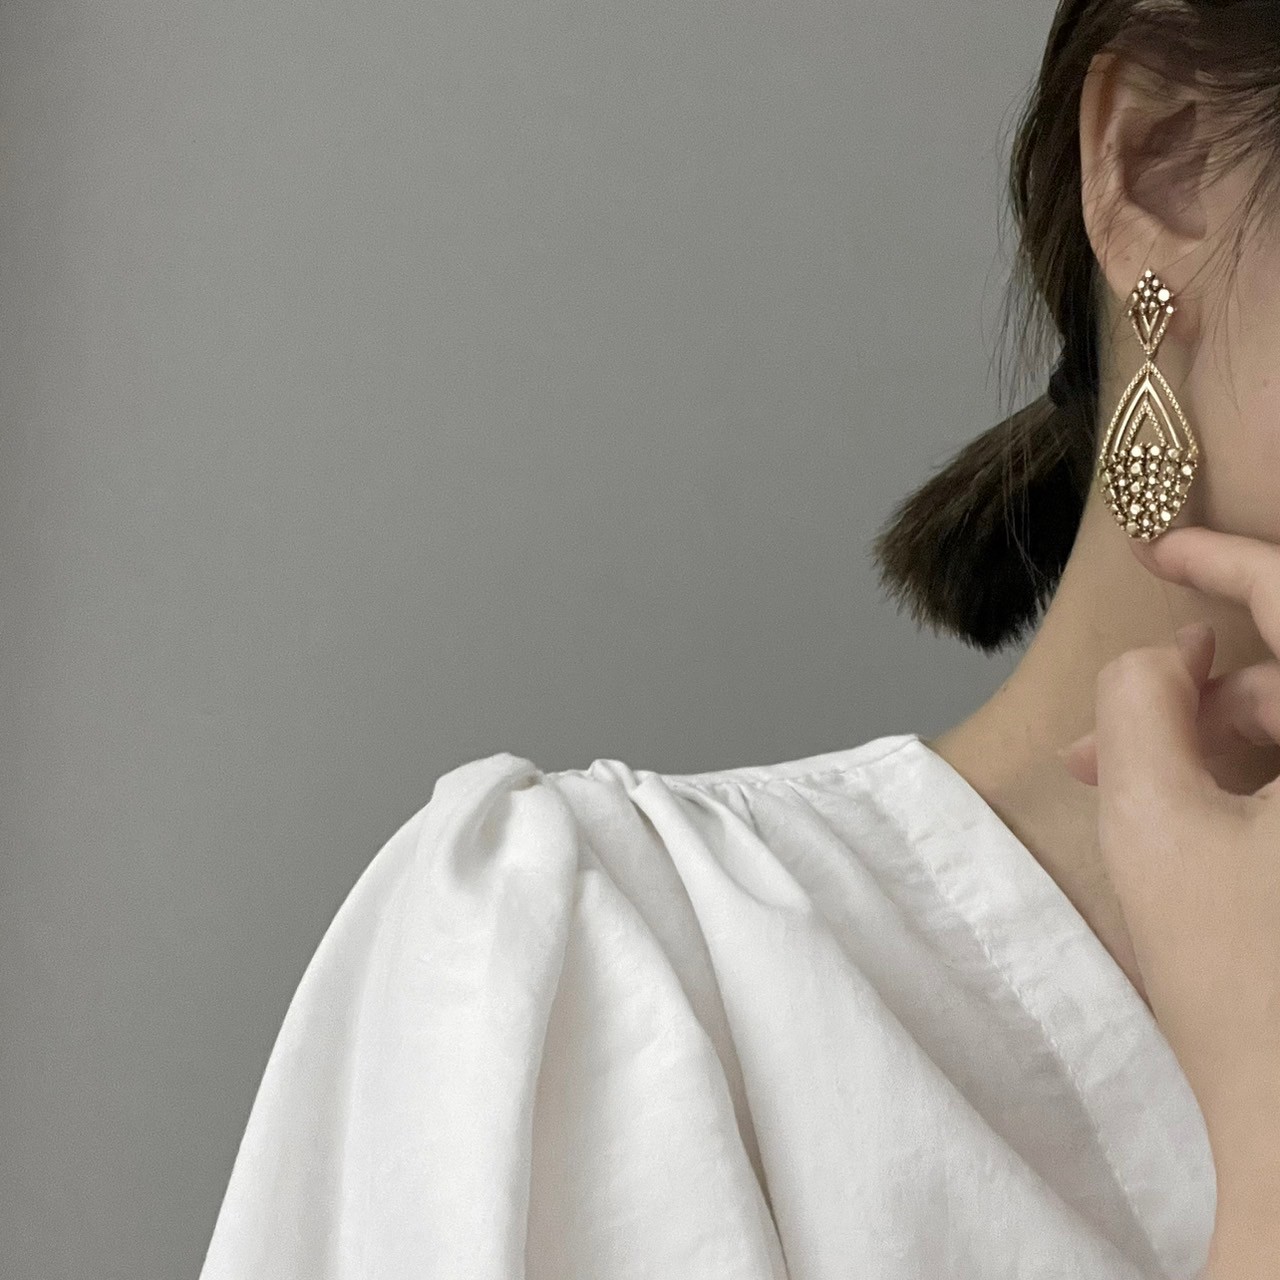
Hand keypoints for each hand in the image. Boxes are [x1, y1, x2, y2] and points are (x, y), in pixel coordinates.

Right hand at [1058, 527, 1279, 1207]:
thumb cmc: (1242, 991)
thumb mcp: (1153, 821)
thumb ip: (1137, 698)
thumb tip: (1169, 652)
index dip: (1222, 557)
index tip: (1159, 548)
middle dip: (1196, 691)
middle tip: (1107, 733)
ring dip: (1212, 746)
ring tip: (1127, 796)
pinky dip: (1252, 787)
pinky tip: (1188, 821)